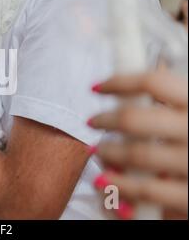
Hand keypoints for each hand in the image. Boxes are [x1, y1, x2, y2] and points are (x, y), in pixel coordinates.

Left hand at [88, 71, 187, 218]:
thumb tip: (122, 94)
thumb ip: (167, 105)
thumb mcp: (187, 115)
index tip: (96, 87)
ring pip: (135, 154)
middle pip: (134, 119)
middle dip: (105, 120)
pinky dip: (118, 184)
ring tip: (97, 151)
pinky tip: (102, 180)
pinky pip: (145, 190)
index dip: (118, 82)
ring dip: (108, 152)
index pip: (153, 82)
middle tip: (92, 122)